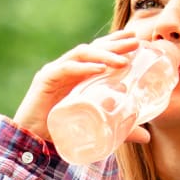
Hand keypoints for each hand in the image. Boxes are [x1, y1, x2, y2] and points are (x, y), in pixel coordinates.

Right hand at [10, 29, 152, 144]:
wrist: (33, 140)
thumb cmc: (62, 130)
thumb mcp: (97, 126)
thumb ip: (120, 130)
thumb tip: (147, 137)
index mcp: (78, 74)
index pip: (98, 51)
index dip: (115, 42)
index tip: (136, 38)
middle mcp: (67, 68)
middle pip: (93, 48)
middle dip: (114, 43)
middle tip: (136, 42)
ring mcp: (56, 72)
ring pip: (81, 54)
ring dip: (103, 54)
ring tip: (123, 60)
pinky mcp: (45, 79)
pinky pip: (66, 68)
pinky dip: (84, 67)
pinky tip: (100, 69)